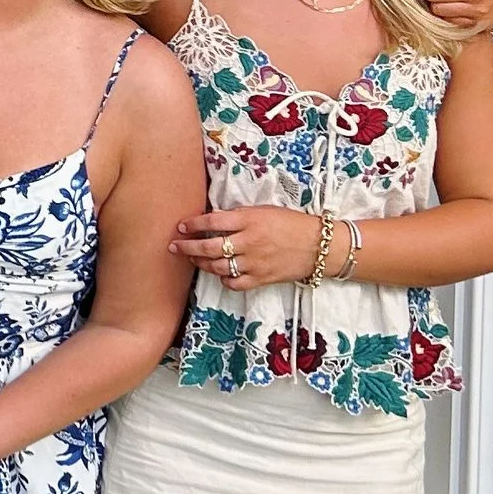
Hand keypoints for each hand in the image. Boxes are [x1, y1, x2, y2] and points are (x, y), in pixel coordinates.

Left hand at [170, 204, 323, 290]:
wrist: (318, 246)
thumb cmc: (290, 223)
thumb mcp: (263, 211)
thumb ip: (238, 215)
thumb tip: (212, 218)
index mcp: (249, 220)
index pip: (212, 221)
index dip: (193, 225)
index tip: (181, 226)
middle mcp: (249, 241)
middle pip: (209, 247)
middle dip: (187, 247)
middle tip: (174, 246)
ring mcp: (255, 262)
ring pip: (218, 266)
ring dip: (201, 264)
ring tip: (192, 259)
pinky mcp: (262, 278)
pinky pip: (234, 283)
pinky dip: (224, 279)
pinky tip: (219, 273)